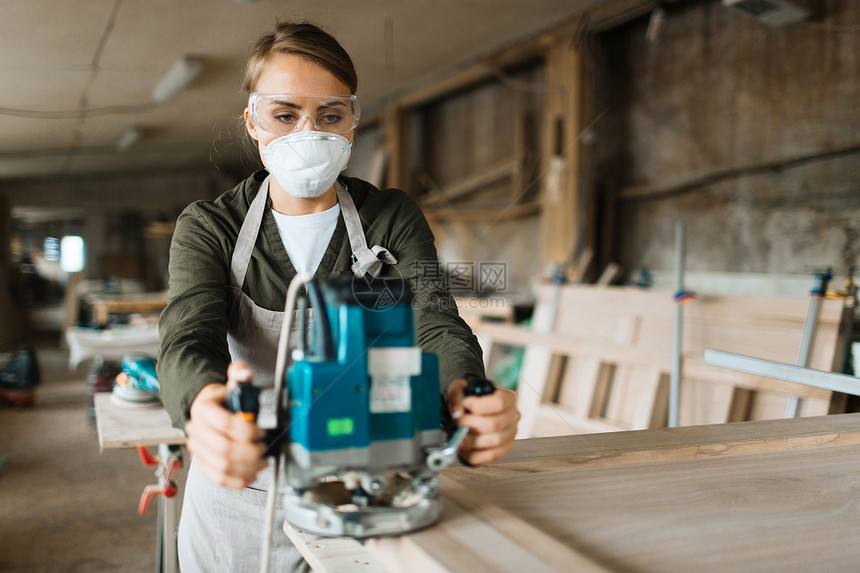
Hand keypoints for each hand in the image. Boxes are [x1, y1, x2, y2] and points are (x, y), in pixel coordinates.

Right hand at [184, 361, 267, 488]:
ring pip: (222, 466)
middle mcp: (196, 431)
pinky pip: (218, 478)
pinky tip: (252, 474)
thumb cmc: (225, 399)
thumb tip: (244, 371)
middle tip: (264, 448)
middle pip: (224, 448)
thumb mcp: (232, 384)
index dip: (247, 430)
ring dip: (246, 467)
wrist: (208, 410)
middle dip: (249, 451)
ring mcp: (197, 449)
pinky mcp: (202, 463)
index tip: (261, 431)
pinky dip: (237, 480)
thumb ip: (240, 375)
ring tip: (262, 462)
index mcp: (203, 410)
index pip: (225, 424)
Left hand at [447, 378, 519, 465]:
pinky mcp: (505, 449)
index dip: (479, 405)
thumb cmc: (469, 400)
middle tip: (458, 422)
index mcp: (508, 398)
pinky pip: (491, 456)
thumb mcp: (460, 390)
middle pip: (494, 424)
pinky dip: (475, 453)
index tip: (465, 404)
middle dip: (470, 424)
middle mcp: (513, 416)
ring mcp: (511, 434)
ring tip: (459, 436)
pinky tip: (465, 447)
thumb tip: (458, 413)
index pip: (500, 402)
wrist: (471, 413)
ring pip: (494, 441)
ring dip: (471, 440)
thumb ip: (456, 397)